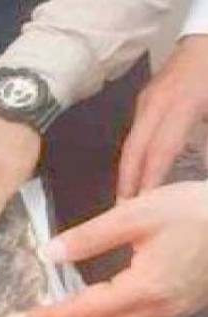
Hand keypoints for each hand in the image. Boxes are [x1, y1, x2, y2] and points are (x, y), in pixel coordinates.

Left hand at [29, 181, 207, 316]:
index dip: (57, 315)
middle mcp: (160, 308)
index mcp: (146, 288)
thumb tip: (50, 253)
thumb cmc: (193, 211)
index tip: (30, 314)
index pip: (89, 311)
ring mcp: (174, 312)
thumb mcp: (135, 214)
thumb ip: (89, 236)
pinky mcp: (182, 308)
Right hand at [117, 35, 207, 198]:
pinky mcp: (145, 100)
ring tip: (126, 199)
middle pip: (133, 150)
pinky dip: (132, 157)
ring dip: (126, 172)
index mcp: (181, 105)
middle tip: (122, 211)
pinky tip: (135, 172)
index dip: (150, 179)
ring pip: (131, 143)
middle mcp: (157, 104)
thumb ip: (205, 141)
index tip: (143, 204)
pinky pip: (135, 134)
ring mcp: (147, 100)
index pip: (159, 150)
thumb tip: (200, 173)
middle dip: (126, 182)